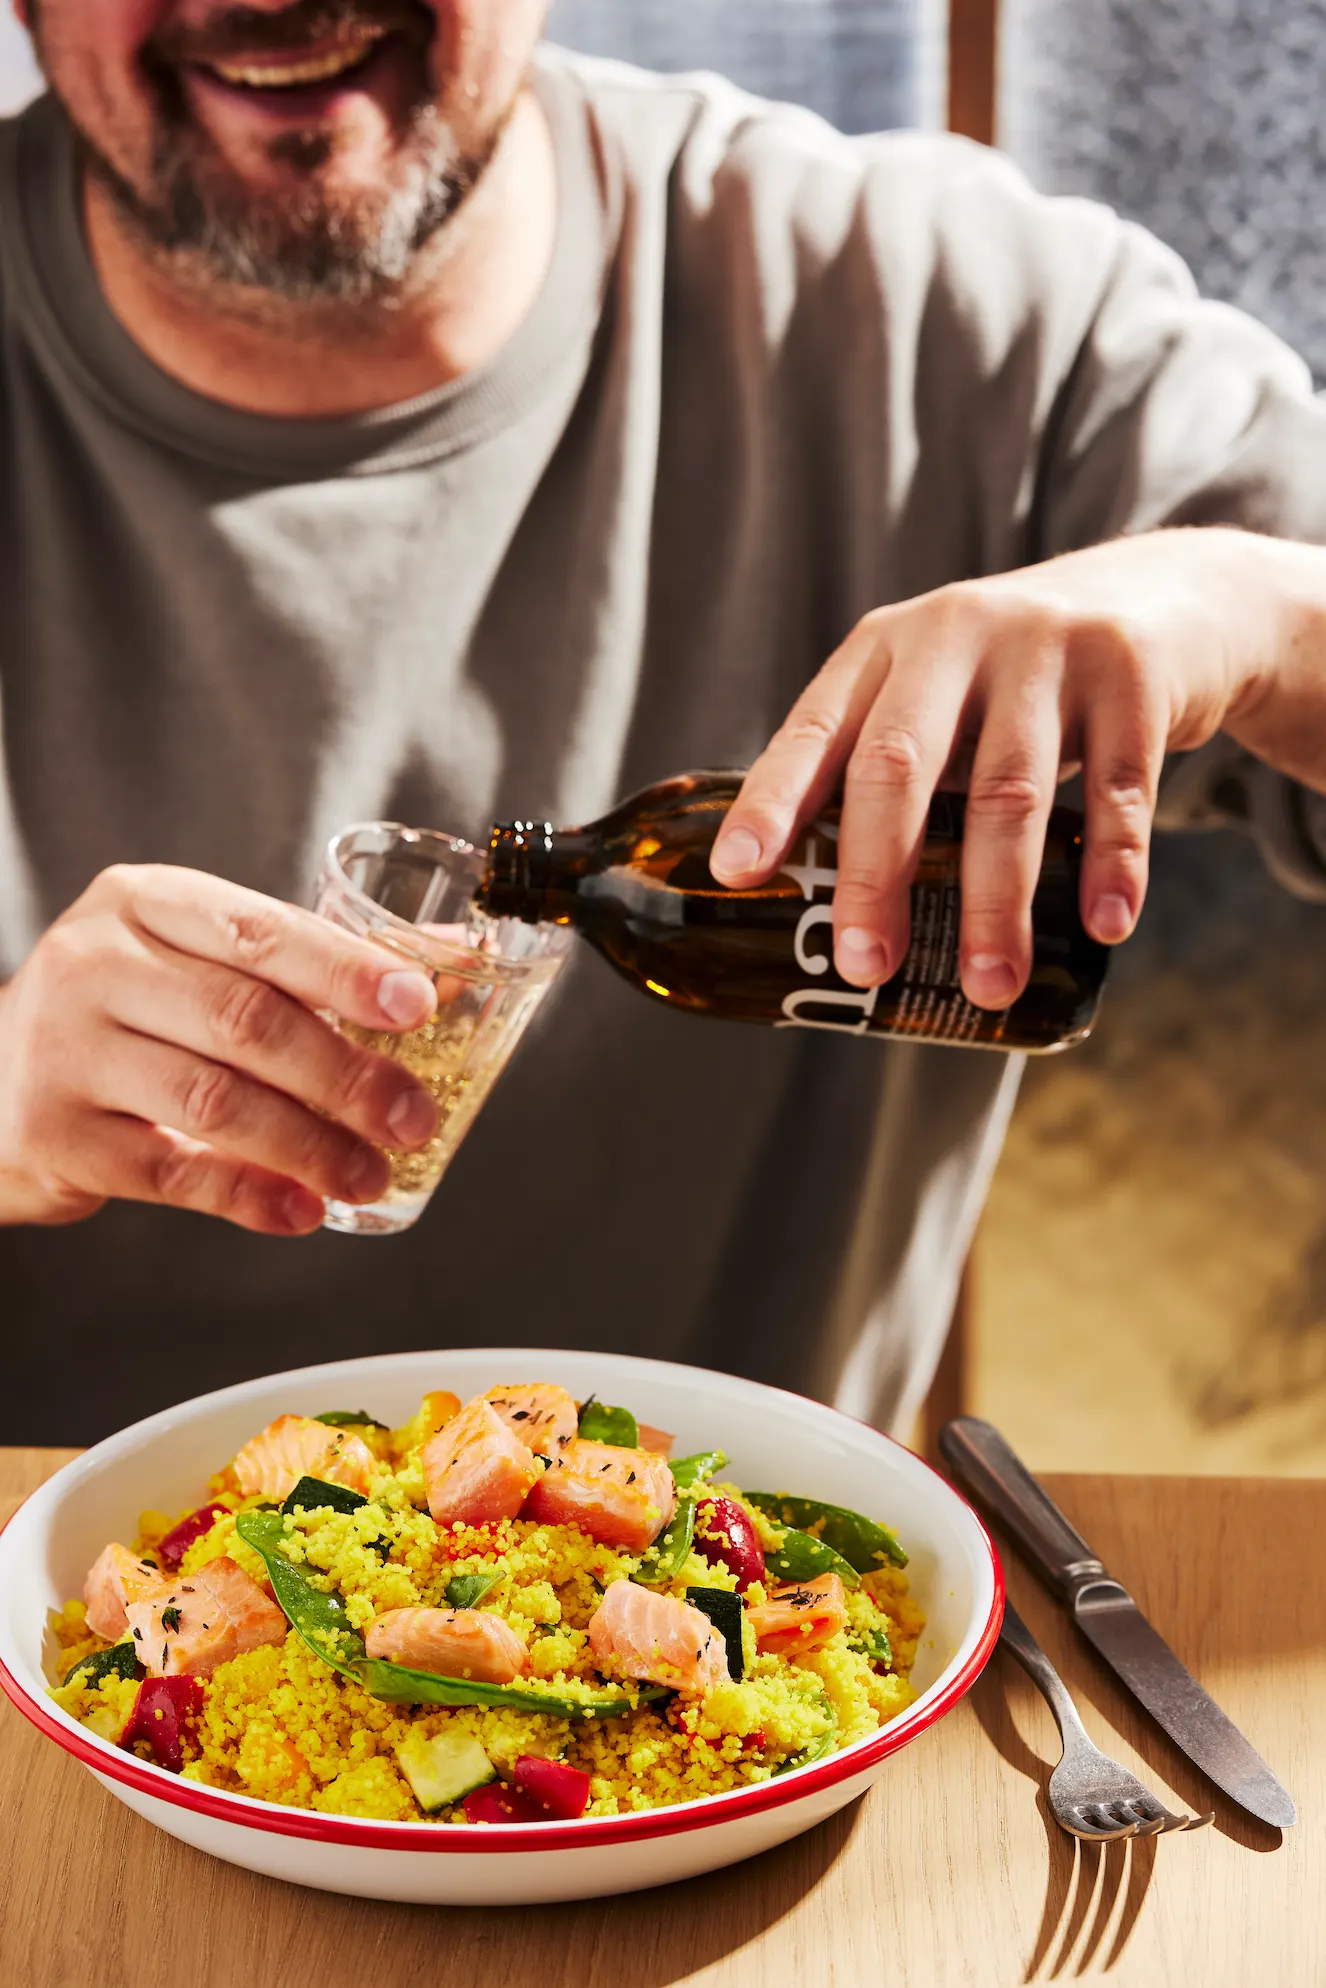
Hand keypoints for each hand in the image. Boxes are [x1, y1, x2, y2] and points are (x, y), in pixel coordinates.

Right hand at [0, 866, 440, 1233]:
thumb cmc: (126, 1014)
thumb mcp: (197, 960)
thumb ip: (309, 962)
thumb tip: (451, 959)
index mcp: (145, 903)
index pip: (260, 931)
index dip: (345, 971)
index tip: (418, 1007)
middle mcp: (96, 963)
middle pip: (246, 1020)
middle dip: (346, 1075)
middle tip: (412, 1116)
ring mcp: (66, 1049)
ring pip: (214, 1100)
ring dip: (310, 1144)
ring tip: (369, 1172)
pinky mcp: (55, 1134)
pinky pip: (171, 1171)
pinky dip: (248, 1195)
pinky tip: (303, 1210)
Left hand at [711, 528, 1325, 1007]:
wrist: (1161, 592)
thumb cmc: (1013, 678)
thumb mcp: (933, 692)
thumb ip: (883, 770)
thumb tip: (823, 918)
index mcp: (882, 650)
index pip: (813, 732)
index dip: (771, 804)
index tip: (737, 875)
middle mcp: (953, 636)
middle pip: (899, 764)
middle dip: (877, 875)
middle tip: (866, 967)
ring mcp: (1045, 649)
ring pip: (1006, 791)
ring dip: (995, 902)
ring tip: (989, 986)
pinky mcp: (1131, 673)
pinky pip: (1118, 787)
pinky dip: (1111, 862)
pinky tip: (1103, 925)